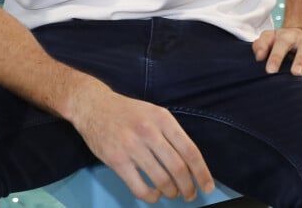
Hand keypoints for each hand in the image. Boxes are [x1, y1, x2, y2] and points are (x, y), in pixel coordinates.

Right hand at [71, 87, 214, 203]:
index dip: (202, 172)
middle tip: (190, 194)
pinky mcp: (117, 160)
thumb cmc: (127, 111)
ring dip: (171, 192)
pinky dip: (152, 196)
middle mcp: (149, 131)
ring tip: (172, 193)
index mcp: (162, 118)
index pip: (189, 150)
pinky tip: (154, 193)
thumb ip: (170, 133)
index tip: (207, 186)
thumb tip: (190, 162)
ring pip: (161, 180)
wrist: (94, 105)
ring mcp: (132, 146)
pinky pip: (140, 188)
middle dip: (188, 187)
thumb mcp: (153, 112)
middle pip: (178, 168)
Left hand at [252, 27, 301, 85]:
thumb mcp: (268, 39)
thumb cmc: (278, 42)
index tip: (269, 71)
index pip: (281, 43)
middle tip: (295, 73)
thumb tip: (258, 57)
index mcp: (287, 36)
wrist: (298, 35)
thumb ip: (260, 45)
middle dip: (300, 60)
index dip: (275, 56)